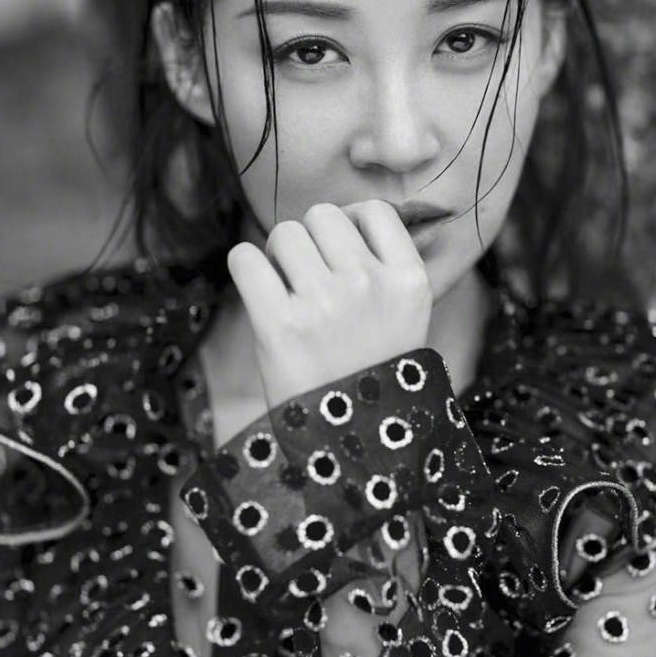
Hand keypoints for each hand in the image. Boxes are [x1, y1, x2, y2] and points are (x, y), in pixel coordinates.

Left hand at [227, 201, 433, 406]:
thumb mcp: (405, 317)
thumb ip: (383, 266)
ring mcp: (325, 303)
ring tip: (286, 292)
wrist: (352, 445)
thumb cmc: (371, 373)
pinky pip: (245, 258)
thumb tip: (343, 215)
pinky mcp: (280, 325)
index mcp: (409, 281)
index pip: (375, 211)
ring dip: (278, 256)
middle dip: (310, 240)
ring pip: (284, 233)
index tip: (341, 254)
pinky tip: (258, 291)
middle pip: (323, 215)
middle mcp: (370, 284)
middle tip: (308, 278)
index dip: (351, 225)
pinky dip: (246, 268)